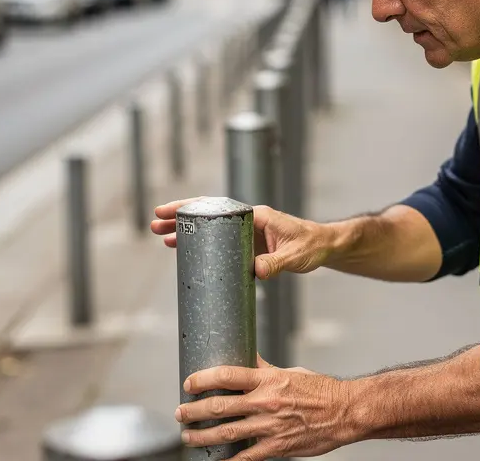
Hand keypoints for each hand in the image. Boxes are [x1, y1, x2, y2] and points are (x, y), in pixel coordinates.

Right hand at [150, 197, 331, 278]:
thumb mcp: (295, 256)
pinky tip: (185, 250)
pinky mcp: (247, 246)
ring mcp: (245, 232)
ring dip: (187, 231)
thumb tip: (254, 272)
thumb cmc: (312, 245)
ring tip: (162, 237)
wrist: (324, 247)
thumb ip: (276, 263)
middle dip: (180, 218)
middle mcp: (247, 220)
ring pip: (210, 228)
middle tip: (155, 225)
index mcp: (255, 215)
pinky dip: (201, 243)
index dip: (191, 208)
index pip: (217, 208)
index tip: (170, 211)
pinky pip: (219, 242)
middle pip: (207, 215)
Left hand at [176, 355, 355, 459]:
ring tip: (188, 435)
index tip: (189, 383)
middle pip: (220, 406)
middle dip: (194, 410)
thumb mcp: (290, 371)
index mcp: (268, 379)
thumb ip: (265, 370)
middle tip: (180, 412)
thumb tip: (245, 358)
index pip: (227, 375)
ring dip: (202, 435)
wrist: (345, 411)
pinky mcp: (277, 447)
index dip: (203, 379)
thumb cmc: (320, 389)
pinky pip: (246, 457)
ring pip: (226, 432)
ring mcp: (270, 426)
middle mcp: (265, 402)